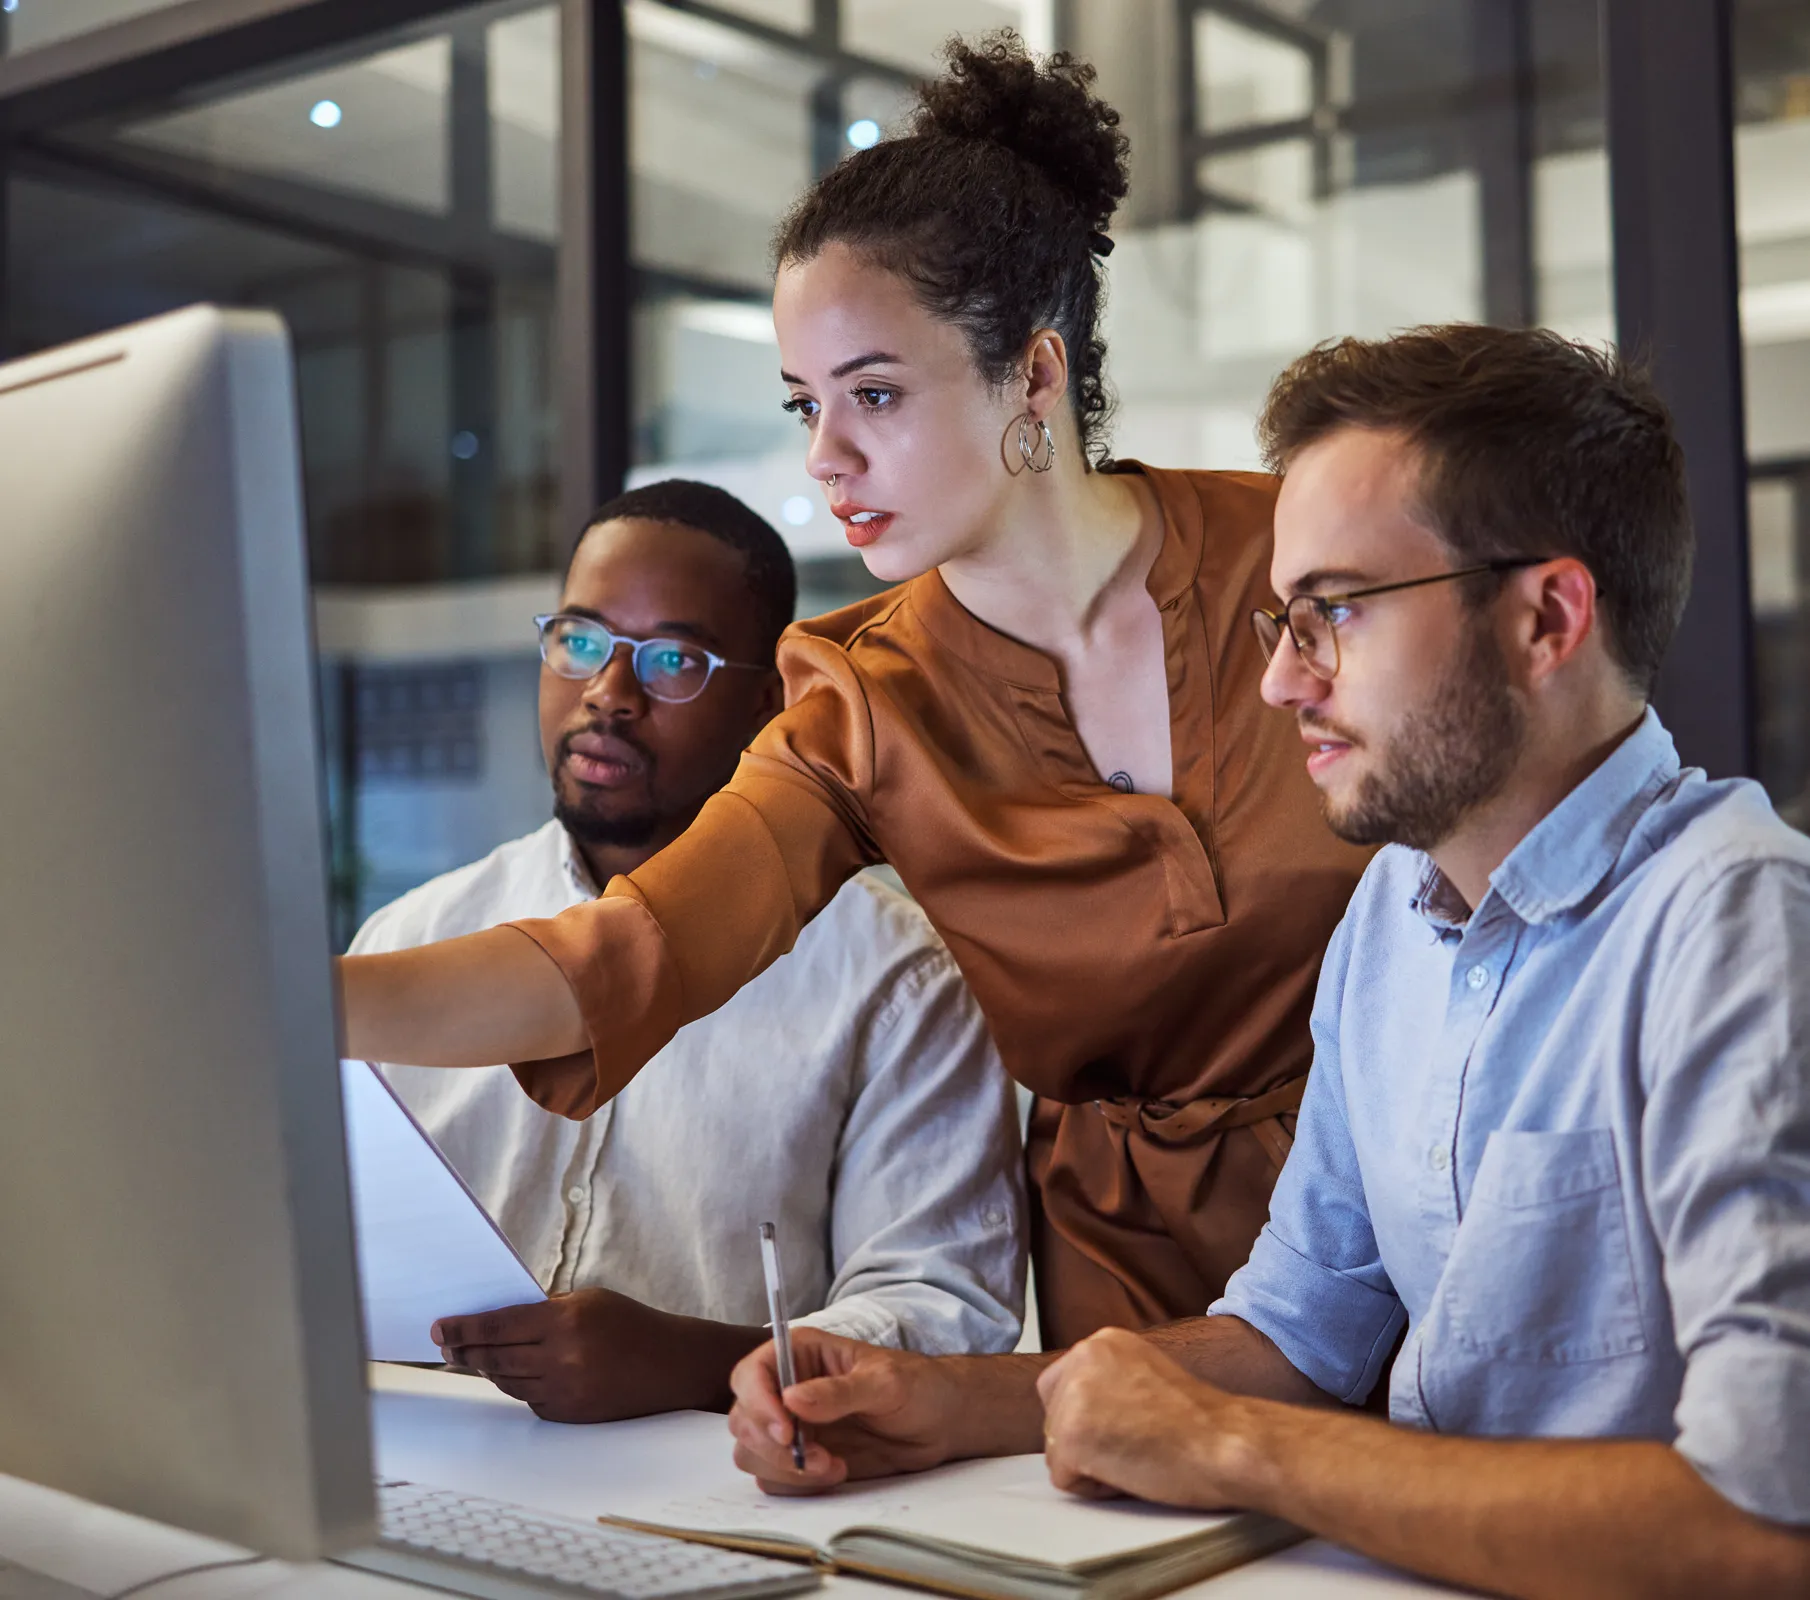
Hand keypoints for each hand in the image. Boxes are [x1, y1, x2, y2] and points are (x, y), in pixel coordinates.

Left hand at [432, 1288, 762, 1422]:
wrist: (670, 1365)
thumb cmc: (630, 1323)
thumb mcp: (588, 1300)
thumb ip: (545, 1309)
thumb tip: (498, 1318)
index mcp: (564, 1322)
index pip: (497, 1326)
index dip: (463, 1327)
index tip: (439, 1327)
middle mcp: (560, 1359)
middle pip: (493, 1358)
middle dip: (464, 1351)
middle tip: (446, 1345)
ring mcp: (564, 1391)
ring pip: (506, 1381)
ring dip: (487, 1369)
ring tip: (474, 1357)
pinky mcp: (569, 1414)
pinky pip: (528, 1400)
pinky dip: (518, 1385)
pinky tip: (514, 1373)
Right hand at [727, 1328, 966, 1492]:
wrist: (940, 1422)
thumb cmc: (916, 1385)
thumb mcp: (885, 1382)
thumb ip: (840, 1392)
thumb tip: (792, 1400)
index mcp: (799, 1355)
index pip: (751, 1374)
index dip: (757, 1403)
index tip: (785, 1431)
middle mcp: (786, 1389)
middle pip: (744, 1419)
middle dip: (772, 1446)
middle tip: (815, 1456)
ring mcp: (792, 1426)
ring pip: (752, 1453)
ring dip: (784, 1468)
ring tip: (830, 1466)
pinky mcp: (802, 1458)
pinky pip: (775, 1478)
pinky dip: (797, 1484)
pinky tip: (835, 1472)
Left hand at [1037, 1328, 1249, 1509]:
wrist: (1228, 1442)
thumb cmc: (1202, 1423)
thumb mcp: (1147, 1376)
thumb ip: (1112, 1381)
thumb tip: (1088, 1408)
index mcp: (1102, 1341)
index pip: (1060, 1386)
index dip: (1089, 1420)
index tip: (1125, 1429)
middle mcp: (1082, 1357)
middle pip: (1054, 1418)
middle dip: (1087, 1442)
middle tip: (1136, 1444)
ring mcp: (1073, 1395)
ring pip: (1058, 1449)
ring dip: (1093, 1466)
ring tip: (1138, 1455)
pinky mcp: (1071, 1436)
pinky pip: (1065, 1478)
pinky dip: (1095, 1488)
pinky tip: (1132, 1471)